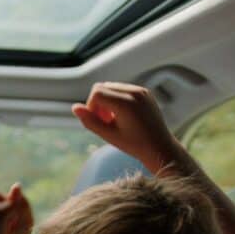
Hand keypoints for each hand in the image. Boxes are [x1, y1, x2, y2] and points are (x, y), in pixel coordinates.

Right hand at [72, 82, 186, 173]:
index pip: (96, 93)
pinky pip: (122, 88)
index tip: (97, 121)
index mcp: (126, 103)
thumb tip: (74, 108)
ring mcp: (141, 90)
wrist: (159, 147)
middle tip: (105, 121)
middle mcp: (134, 92)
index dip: (91, 107)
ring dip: (106, 100)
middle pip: (102, 87)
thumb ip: (90, 121)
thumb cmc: (133, 144)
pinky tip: (122, 115)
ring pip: (111, 86)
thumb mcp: (108, 135)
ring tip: (113, 118)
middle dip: (98, 103)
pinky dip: (116, 98)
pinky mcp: (144, 92)